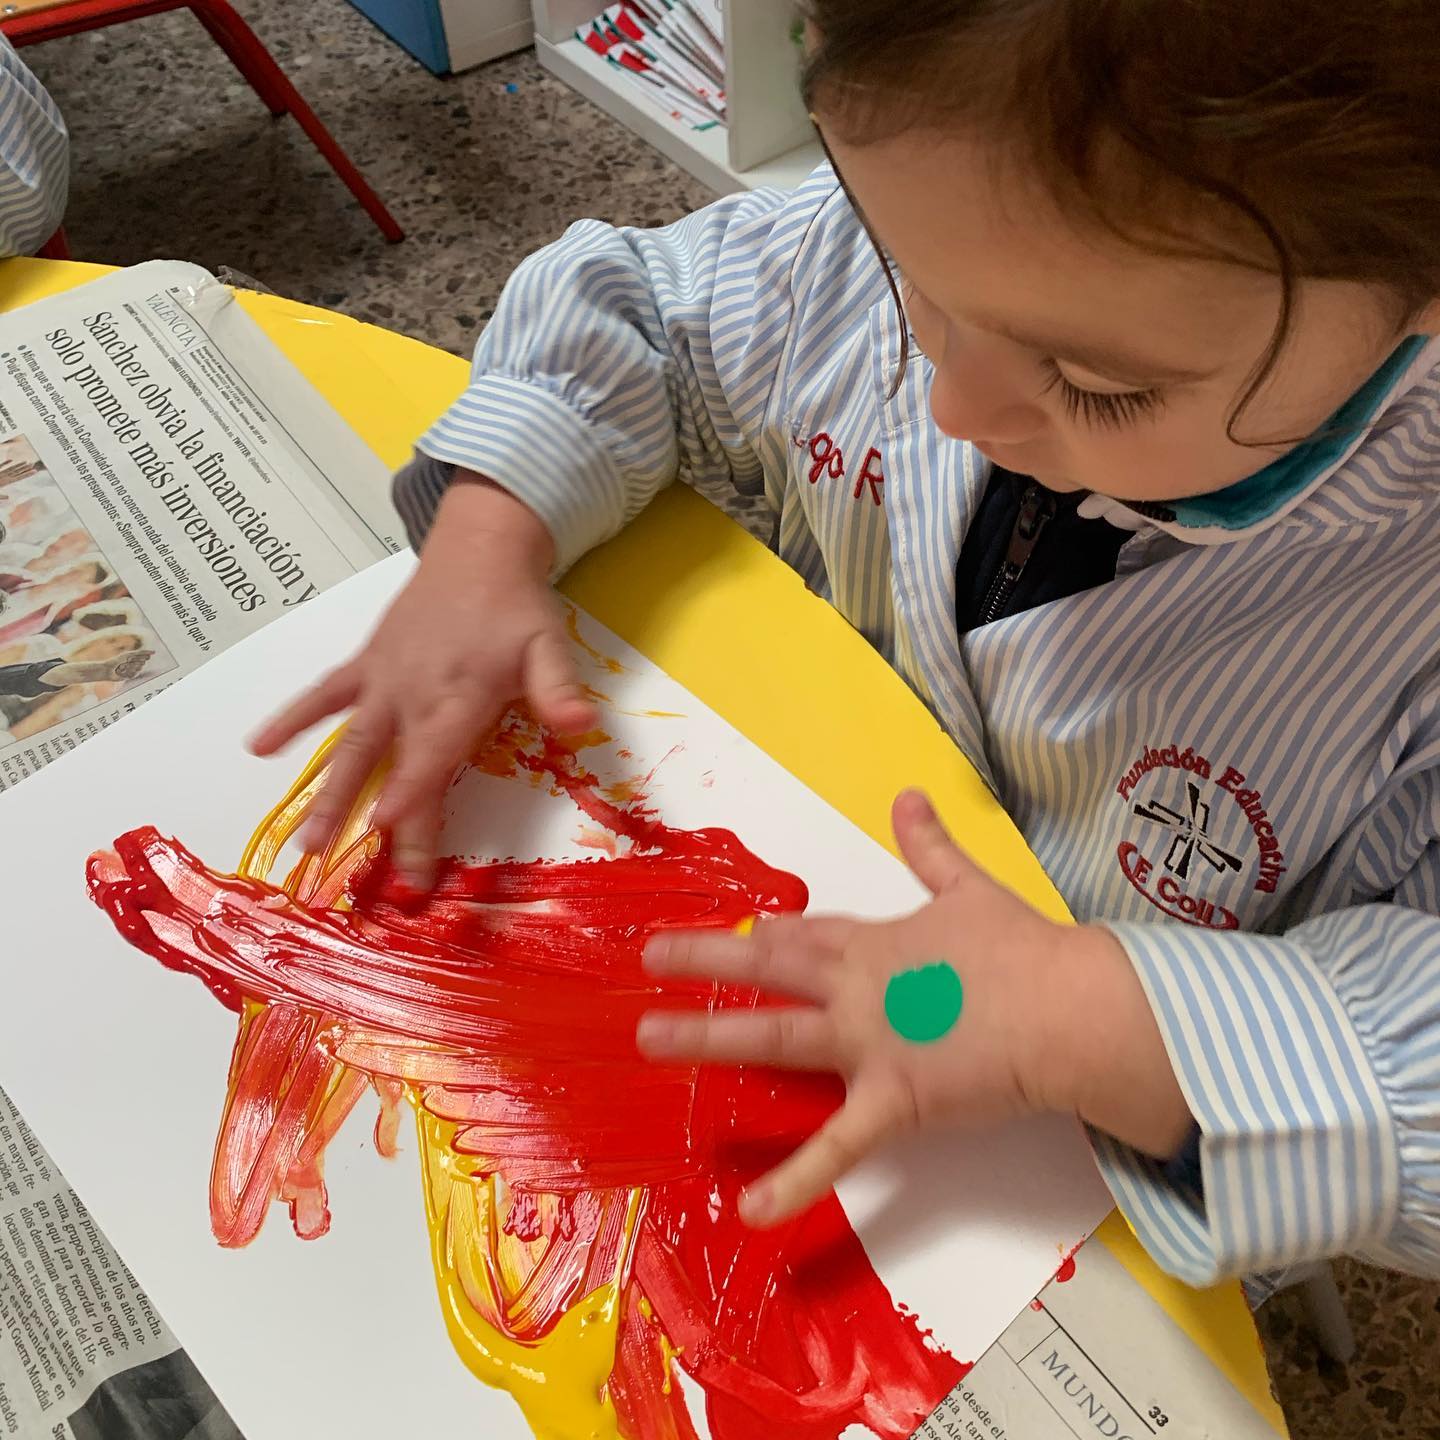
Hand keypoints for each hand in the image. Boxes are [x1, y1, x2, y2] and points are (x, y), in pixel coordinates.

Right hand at [249, 475, 595, 885]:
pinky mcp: (366, 666)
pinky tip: (257, 748)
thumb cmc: (517, 608)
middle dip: (369, 818)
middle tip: (344, 871)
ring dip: (325, 793)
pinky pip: (323, 695)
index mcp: (460, 695)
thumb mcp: (549, 644)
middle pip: (390, 764)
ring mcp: (382, 681)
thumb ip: (558, 689)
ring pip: (350, 744)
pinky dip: (291, 718)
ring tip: (302, 843)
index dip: (411, 790)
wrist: (478, 551)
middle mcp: (413, 693)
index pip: (433, 753)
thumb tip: (581, 725)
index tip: (386, 826)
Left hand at [639, 790, 1190, 1225]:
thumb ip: (930, 846)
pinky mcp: (891, 1102)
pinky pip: (836, 1150)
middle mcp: (854, 988)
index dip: (762, 933)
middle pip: (767, 969)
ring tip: (651, 1038)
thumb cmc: (1021, 949)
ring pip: (773, 1035)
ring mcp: (865, 1045)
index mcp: (874, 942)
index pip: (803, 934)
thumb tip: (909, 794)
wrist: (1065, 1008)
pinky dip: (794, 1181)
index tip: (723, 931)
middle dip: (704, 960)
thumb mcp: (969, 886)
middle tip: (649, 959)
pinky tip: (750, 1210)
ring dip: (708, 1036)